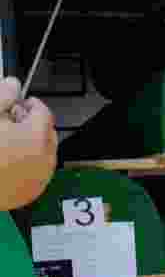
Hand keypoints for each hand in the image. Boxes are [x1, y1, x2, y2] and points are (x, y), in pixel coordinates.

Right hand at [0, 77, 57, 209]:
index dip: (30, 104)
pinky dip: (29, 163)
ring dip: (31, 144)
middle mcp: (45, 158)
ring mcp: (41, 177)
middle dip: (32, 124)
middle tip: (10, 121)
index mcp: (36, 137)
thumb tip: (13, 84)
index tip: (18, 103)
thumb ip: (4, 97)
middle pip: (47, 132)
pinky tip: (8, 161)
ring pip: (44, 152)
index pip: (44, 112)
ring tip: (6, 142)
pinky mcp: (32, 192)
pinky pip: (38, 171)